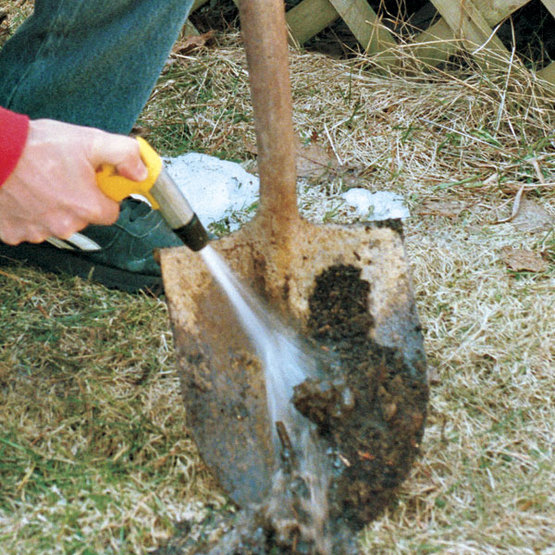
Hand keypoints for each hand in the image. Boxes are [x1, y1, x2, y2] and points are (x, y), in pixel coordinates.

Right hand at [0, 118, 147, 244]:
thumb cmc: (37, 147)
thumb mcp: (90, 141)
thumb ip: (124, 155)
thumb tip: (142, 172)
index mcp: (88, 208)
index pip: (111, 212)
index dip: (104, 195)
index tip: (94, 182)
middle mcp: (66, 226)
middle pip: (83, 218)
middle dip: (77, 200)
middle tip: (62, 176)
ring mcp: (38, 232)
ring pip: (56, 223)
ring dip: (51, 207)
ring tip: (38, 181)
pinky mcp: (14, 233)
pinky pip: (29, 227)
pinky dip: (27, 213)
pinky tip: (22, 193)